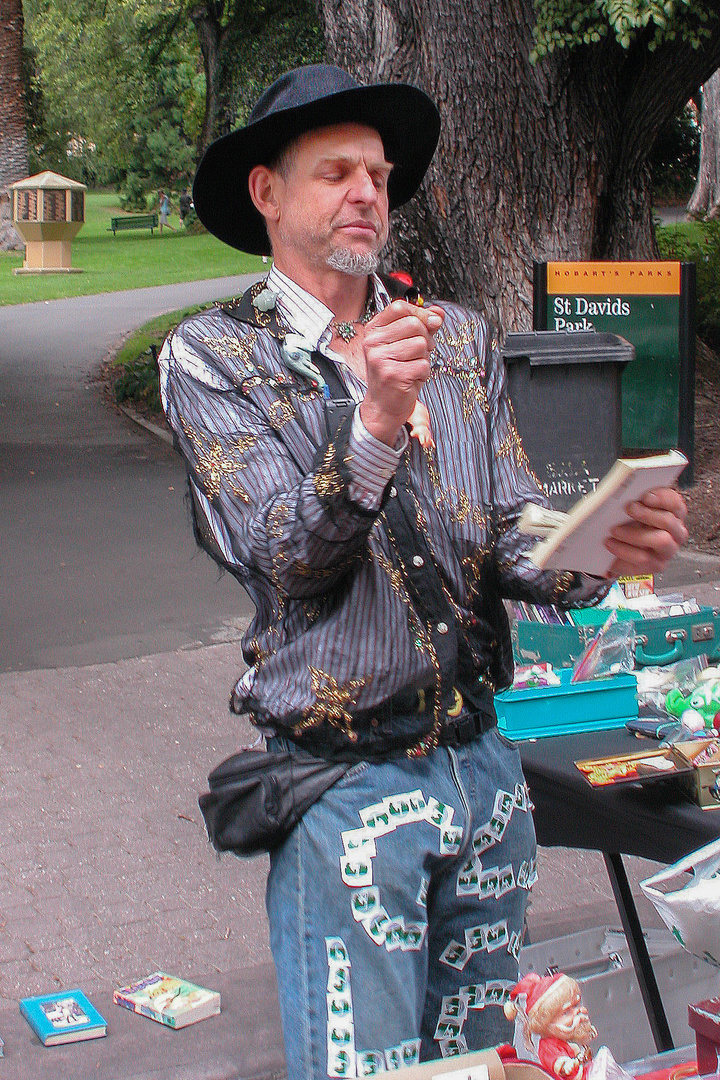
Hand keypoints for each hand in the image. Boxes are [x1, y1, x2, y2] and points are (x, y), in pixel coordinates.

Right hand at [359, 300, 443, 445]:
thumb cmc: (394, 374)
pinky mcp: (393, 375)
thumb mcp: (405, 345)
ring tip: (412, 367)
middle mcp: (373, 343)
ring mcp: (381, 359)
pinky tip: (412, 378)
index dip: (420, 313)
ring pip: (421, 344)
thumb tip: (438, 313)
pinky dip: (424, 373)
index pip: (399, 307)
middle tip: (419, 353)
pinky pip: (423, 364)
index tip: (429, 323)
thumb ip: (422, 326)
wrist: (383, 406)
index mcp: (374, 330)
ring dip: (424, 357)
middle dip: (425, 338)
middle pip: (414, 324)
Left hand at [604, 486, 687, 576]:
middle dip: (647, 514)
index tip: (645, 496)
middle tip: (629, 508)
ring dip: (634, 534)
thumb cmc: (630, 525)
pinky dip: (624, 550)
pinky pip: (643, 558)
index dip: (662, 498)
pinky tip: (612, 544)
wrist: (619, 552)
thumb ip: (636, 500)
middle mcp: (675, 533)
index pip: (675, 503)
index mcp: (674, 514)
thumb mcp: (634, 510)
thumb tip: (626, 493)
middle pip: (669, 521)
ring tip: (615, 530)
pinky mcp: (656, 565)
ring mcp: (668, 551)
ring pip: (660, 541)